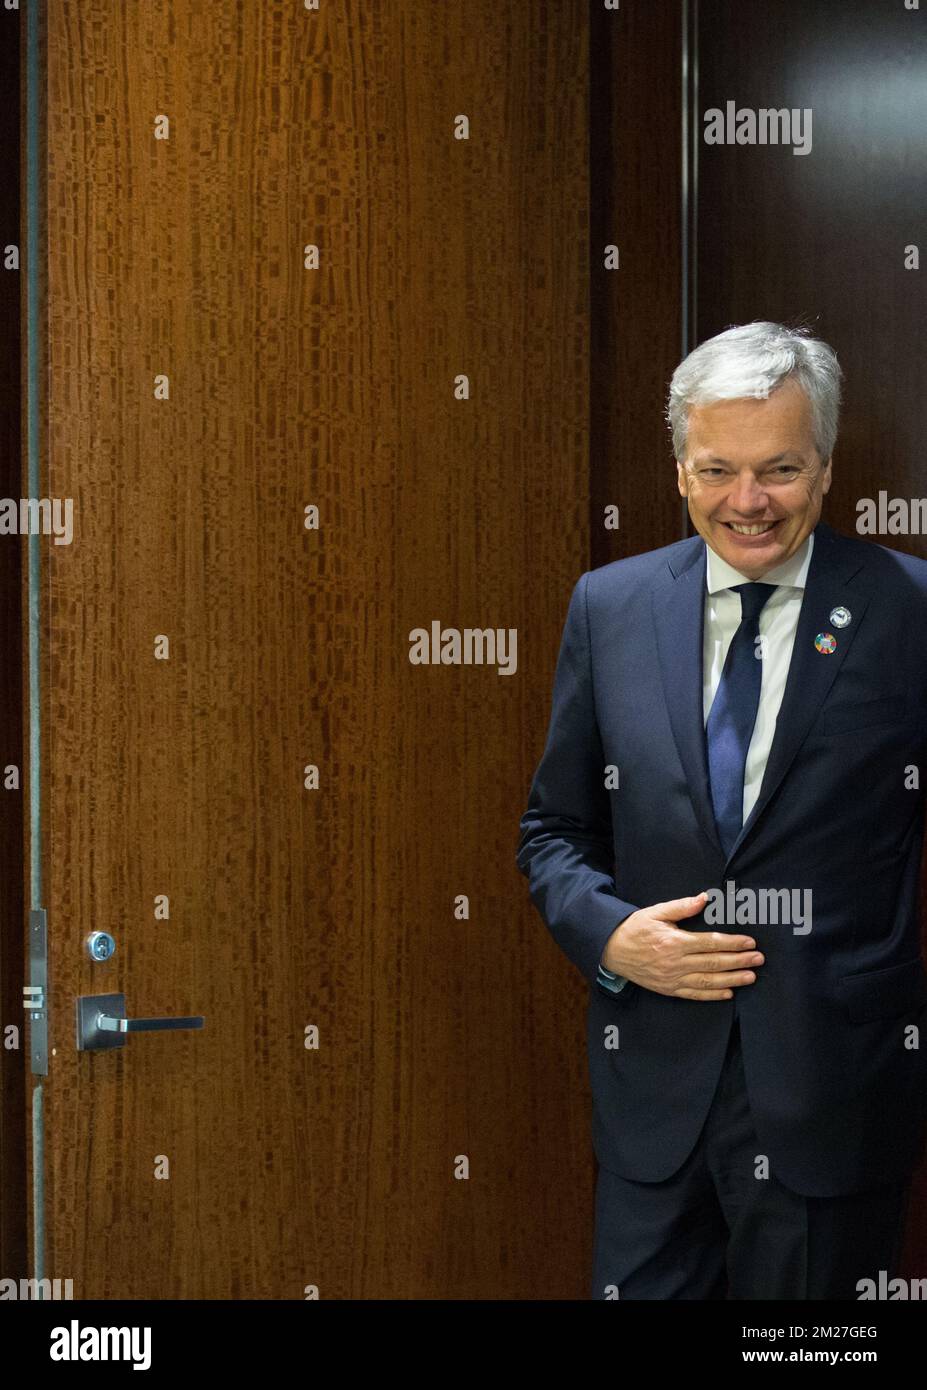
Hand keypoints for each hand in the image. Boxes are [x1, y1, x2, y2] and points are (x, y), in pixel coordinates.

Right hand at [600, 891, 763, 999]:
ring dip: (732, 979)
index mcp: (674, 941)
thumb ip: (681, 907)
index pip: (710, 943)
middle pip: (713, 963)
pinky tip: (729, 992)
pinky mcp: (669, 989)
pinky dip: (712, 995)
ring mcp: (672, 979)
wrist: (612, 950)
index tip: (750, 943)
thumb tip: (704, 898)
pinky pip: (694, 994)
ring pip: (708, 981)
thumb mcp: (656, 912)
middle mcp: (676, 962)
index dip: (732, 943)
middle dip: (739, 961)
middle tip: (759, 960)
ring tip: (751, 977)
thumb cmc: (635, 928)